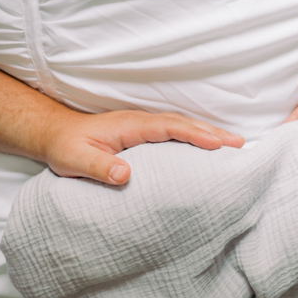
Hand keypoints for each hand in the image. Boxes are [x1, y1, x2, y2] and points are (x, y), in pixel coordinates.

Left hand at [43, 110, 243, 184]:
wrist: (55, 134)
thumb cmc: (65, 147)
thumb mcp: (74, 160)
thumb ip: (97, 166)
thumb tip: (124, 175)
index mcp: (130, 126)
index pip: (168, 127)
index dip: (194, 134)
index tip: (217, 144)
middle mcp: (141, 122)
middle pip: (184, 123)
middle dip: (213, 132)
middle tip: (241, 144)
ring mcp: (145, 127)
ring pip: (183, 127)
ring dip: (209, 133)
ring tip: (234, 145)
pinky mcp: (145, 135)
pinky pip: (177, 134)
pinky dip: (197, 137)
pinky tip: (209, 149)